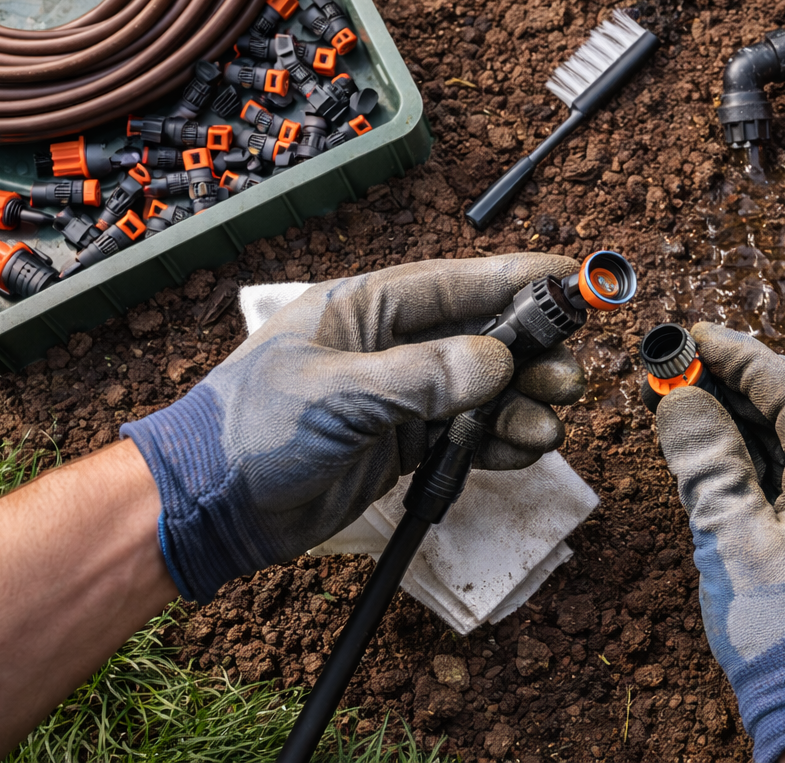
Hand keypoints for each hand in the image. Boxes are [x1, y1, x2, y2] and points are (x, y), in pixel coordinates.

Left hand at [122, 253, 585, 601]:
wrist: (211, 507)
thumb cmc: (252, 431)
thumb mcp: (338, 396)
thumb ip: (420, 377)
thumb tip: (497, 363)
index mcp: (366, 307)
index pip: (457, 282)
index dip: (519, 277)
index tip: (574, 276)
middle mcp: (390, 344)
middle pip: (483, 336)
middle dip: (531, 353)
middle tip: (567, 373)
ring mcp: (399, 394)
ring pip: (483, 389)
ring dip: (520, 404)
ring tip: (547, 425)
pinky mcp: (402, 441)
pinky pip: (467, 433)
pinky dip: (498, 442)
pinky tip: (523, 449)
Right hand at [655, 323, 784, 762]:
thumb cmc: (782, 634)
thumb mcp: (730, 540)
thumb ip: (705, 460)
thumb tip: (678, 399)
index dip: (736, 356)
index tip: (689, 337)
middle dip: (755, 374)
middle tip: (695, 365)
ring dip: (759, 411)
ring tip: (697, 401)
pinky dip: (771, 449)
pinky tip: (724, 447)